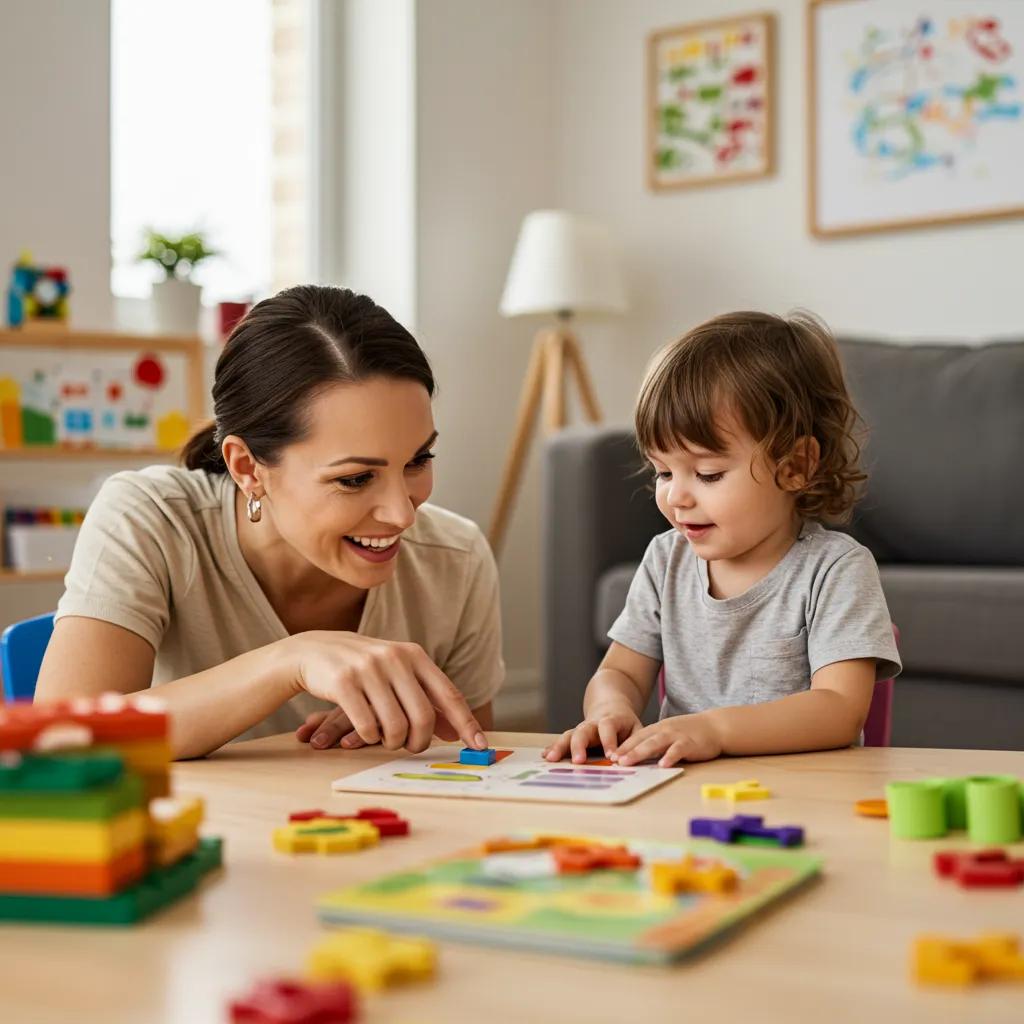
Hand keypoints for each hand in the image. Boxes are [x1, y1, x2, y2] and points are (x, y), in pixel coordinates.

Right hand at [287, 632, 487, 753]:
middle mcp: (394, 658)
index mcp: (414, 655)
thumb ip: (426, 697)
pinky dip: (368, 738)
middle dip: (419, 741)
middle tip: (411, 747)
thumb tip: (457, 732)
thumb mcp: (398, 673)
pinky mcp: (343, 682)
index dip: (466, 723)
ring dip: (392, 742)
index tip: (479, 746)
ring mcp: (368, 669)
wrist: (314, 651)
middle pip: (423, 717)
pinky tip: (365, 732)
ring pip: (395, 726)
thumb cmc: (364, 669)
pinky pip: (367, 726)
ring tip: (385, 739)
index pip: (449, 694)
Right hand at [542, 706, 642, 762]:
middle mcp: (592, 724)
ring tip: (551, 759)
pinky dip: (553, 748)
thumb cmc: (625, 723)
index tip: (611, 757)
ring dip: (559, 747)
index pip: (608, 727)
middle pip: (583, 731)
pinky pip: (562, 741)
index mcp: (611, 720)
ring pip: (568, 735)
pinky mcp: (573, 737)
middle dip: (579, 746)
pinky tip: (545, 755)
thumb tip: (631, 761)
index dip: (609, 741)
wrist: (610, 706)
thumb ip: (634, 743)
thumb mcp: (636, 729)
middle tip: (578, 761)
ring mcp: (581, 730)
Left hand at [613, 713, 722, 766]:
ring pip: (655, 743)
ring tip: (628, 762)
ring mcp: (676, 736)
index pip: (637, 737)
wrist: (715, 726)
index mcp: (658, 729)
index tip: (610, 757)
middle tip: (614, 761)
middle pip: (642, 740)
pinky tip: (662, 765)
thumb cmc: (690, 732)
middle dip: (626, 750)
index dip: (623, 746)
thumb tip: (638, 757)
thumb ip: (655, 743)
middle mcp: (664, 730)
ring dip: (640, 752)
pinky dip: (669, 757)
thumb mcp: (669, 734)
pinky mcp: (689, 743)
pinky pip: (678, 750)